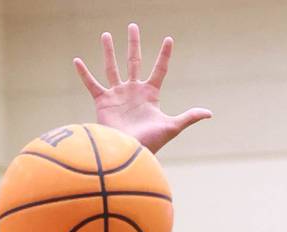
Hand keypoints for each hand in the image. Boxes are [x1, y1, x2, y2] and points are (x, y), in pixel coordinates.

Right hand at [74, 23, 211, 153]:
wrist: (128, 151)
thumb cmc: (150, 143)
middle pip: (134, 61)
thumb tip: (209, 113)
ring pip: (112, 68)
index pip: (160, 69)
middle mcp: (133, 91)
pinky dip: (84, 73)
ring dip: (109, 51)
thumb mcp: (172, 127)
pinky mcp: (103, 102)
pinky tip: (77, 60)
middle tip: (133, 26)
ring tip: (107, 35)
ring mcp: (118, 95)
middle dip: (134, 44)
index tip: (169, 39)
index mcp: (150, 94)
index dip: (165, 55)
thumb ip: (188, 117)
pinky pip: (92, 84)